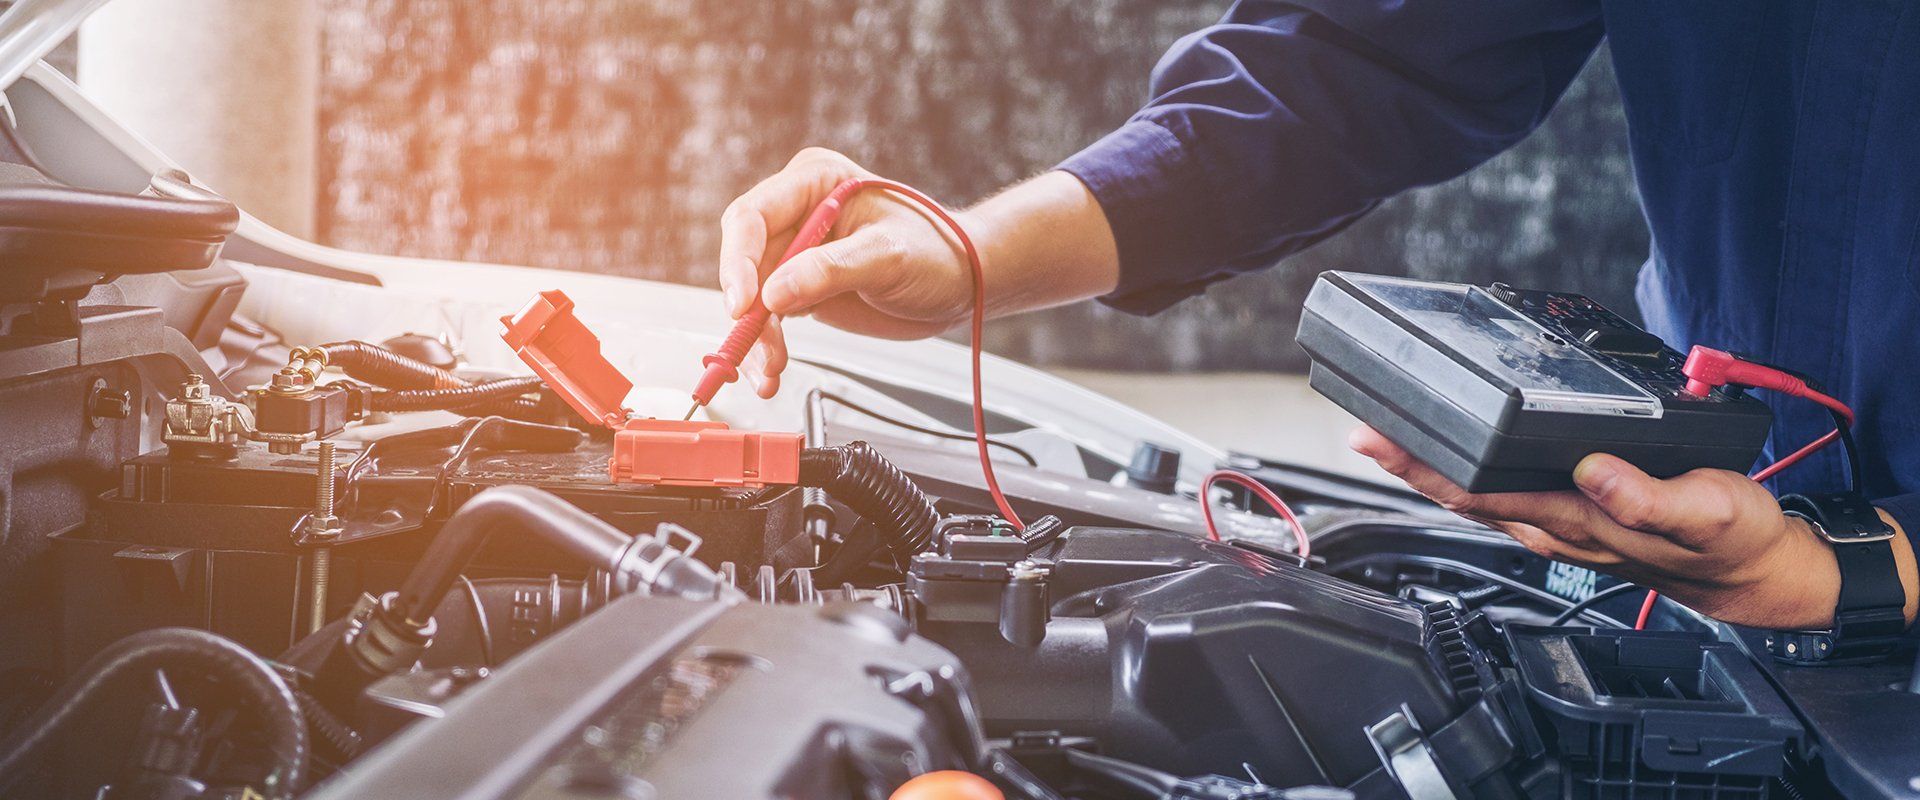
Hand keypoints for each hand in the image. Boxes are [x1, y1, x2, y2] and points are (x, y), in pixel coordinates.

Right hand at [717, 148, 976, 397]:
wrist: (961, 283)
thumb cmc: (938, 252)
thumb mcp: (889, 256)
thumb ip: (831, 270)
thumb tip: (774, 294)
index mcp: (814, 181)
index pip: (753, 216)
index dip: (739, 261)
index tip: (743, 304)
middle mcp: (796, 212)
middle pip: (746, 261)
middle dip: (748, 310)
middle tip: (760, 348)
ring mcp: (796, 252)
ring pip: (752, 297)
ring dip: (755, 338)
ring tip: (770, 371)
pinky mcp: (800, 287)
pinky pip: (768, 318)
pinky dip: (766, 346)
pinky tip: (771, 370)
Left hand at [1349, 426, 1916, 628]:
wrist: (1754, 569)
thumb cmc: (1733, 539)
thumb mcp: (1707, 511)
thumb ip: (1648, 497)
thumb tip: (1592, 470)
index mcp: (1579, 519)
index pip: (1486, 492)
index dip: (1430, 467)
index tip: (1386, 440)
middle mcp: (1558, 526)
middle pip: (1467, 495)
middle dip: (1411, 465)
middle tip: (1362, 431)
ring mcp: (1561, 525)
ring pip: (1482, 497)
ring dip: (1433, 470)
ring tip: (1390, 439)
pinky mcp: (1574, 516)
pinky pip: (1508, 497)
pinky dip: (1472, 476)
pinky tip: (1454, 458)